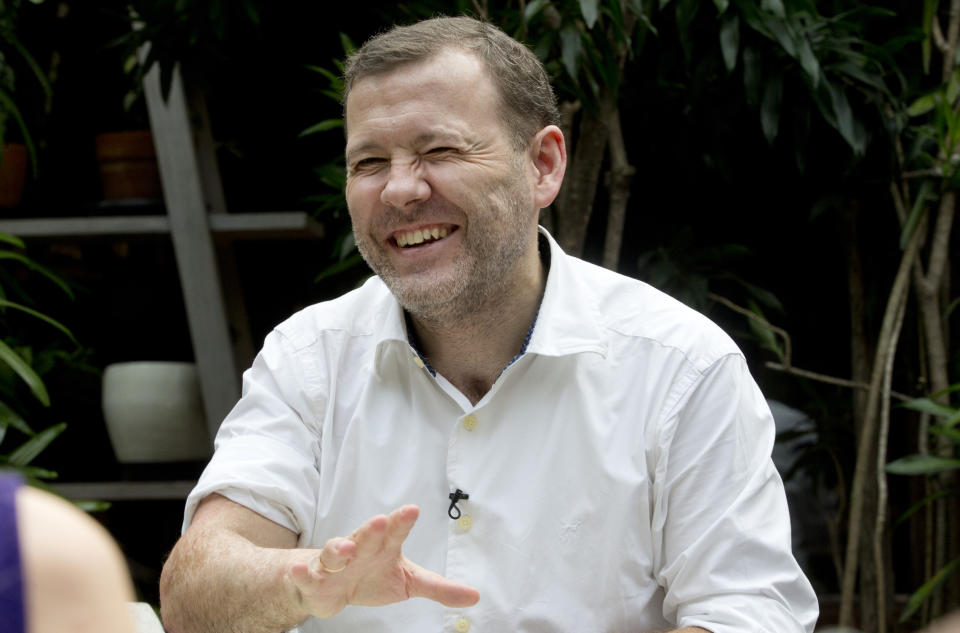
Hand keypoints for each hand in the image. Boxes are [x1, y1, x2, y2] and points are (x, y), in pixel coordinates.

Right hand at [287, 505, 479, 618]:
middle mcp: (360, 549)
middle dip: (374, 529)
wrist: (331, 589)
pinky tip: (301, 568)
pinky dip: (303, 572)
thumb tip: (474, 596)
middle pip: (367, 536)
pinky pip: (308, 575)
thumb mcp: (409, 582)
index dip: (403, 521)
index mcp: (384, 547)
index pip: (396, 532)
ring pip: (336, 552)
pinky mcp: (315, 580)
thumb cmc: (371, 577)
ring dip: (340, 548)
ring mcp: (336, 563)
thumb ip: (439, 588)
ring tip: (348, 548)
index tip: (413, 510)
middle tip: (382, 521)